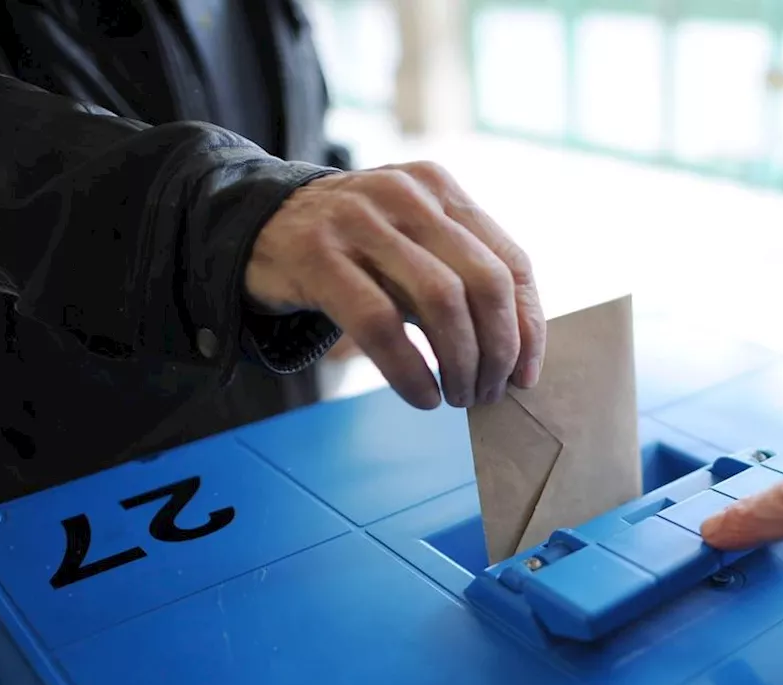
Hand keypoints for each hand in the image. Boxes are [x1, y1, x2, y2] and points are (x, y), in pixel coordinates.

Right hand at [246, 161, 544, 409]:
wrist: (253, 226)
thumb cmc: (350, 251)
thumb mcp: (410, 247)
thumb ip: (460, 280)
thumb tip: (517, 357)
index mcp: (440, 189)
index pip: (511, 261)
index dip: (528, 325)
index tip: (526, 375)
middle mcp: (406, 194)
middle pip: (486, 281)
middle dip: (498, 350)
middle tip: (488, 393)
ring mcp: (360, 220)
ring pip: (442, 300)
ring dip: (460, 363)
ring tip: (457, 397)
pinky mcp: (317, 255)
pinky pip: (380, 323)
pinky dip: (411, 371)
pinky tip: (422, 396)